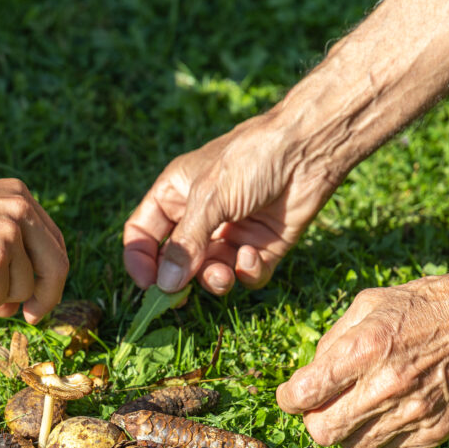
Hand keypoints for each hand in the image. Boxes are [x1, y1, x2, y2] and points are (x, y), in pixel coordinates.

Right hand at [0, 179, 67, 323]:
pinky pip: (0, 299)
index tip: (42, 297)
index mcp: (19, 195)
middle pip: (57, 267)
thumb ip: (7, 243)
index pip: (54, 242)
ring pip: (25, 289)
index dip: (51, 275)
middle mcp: (20, 209)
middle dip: (47, 298)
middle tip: (32, 317)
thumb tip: (25, 299)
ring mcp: (7, 233)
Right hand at [123, 112, 339, 295]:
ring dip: (214, 280)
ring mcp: (231, 233)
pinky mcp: (262, 246)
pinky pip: (246, 274)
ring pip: (211, 273)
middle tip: (181, 297)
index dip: (140, 260)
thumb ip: (186, 244)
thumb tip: (164, 286)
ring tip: (223, 275)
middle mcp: (200, 216)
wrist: (308, 150)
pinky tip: (252, 256)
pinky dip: (246, 272)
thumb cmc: (251, 159)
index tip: (147, 285)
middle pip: (176, 262)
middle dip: (180, 279)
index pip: (144, 234)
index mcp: (175, 195)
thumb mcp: (209, 198)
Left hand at [276, 270, 448, 447]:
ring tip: (359, 406)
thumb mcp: (370, 304)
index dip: (288, 398)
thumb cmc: (425, 305)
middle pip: (323, 433)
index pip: (304, 394)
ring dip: (347, 431)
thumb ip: (333, 342)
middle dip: (313, 420)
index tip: (292, 395)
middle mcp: (387, 386)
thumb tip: (310, 375)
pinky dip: (380, 437)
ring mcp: (414, 413)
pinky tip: (388, 412)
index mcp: (365, 349)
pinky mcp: (435, 431)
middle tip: (322, 405)